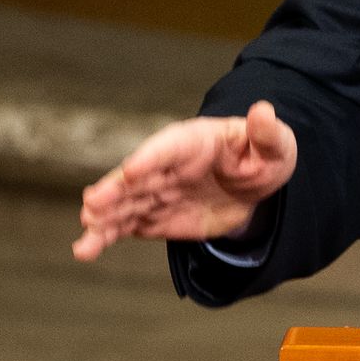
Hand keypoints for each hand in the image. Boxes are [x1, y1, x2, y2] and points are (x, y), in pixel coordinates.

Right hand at [72, 100, 297, 261]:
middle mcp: (166, 165)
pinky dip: (106, 236)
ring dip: (103, 220)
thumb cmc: (261, 156)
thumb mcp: (275, 145)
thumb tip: (264, 111)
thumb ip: (268, 133)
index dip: (151, 157)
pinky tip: (85, 249)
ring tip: (84, 242)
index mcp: (193, 140)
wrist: (252, 185)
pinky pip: (126, 225)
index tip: (132, 171)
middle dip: (115, 190)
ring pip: (125, 205)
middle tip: (92, 205)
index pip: (169, 147)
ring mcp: (157, 191)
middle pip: (137, 177)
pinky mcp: (154, 215)